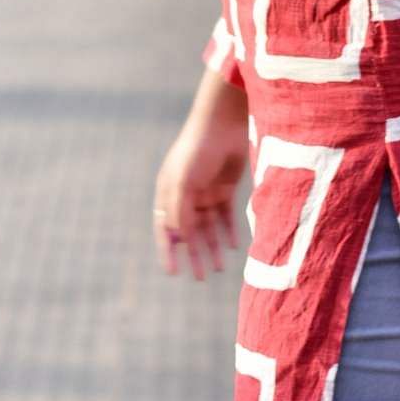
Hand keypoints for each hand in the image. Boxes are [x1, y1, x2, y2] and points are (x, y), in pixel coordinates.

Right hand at [152, 96, 247, 281]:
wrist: (223, 123)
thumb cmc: (197, 149)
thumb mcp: (183, 180)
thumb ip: (180, 208)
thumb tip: (180, 237)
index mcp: (169, 193)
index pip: (166, 228)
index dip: (168, 251)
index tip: (173, 273)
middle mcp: (185, 195)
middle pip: (189, 232)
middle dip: (193, 255)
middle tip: (200, 278)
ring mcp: (205, 192)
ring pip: (208, 227)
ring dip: (212, 247)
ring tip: (219, 268)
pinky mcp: (225, 187)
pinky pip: (225, 215)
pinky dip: (229, 230)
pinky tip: (234, 246)